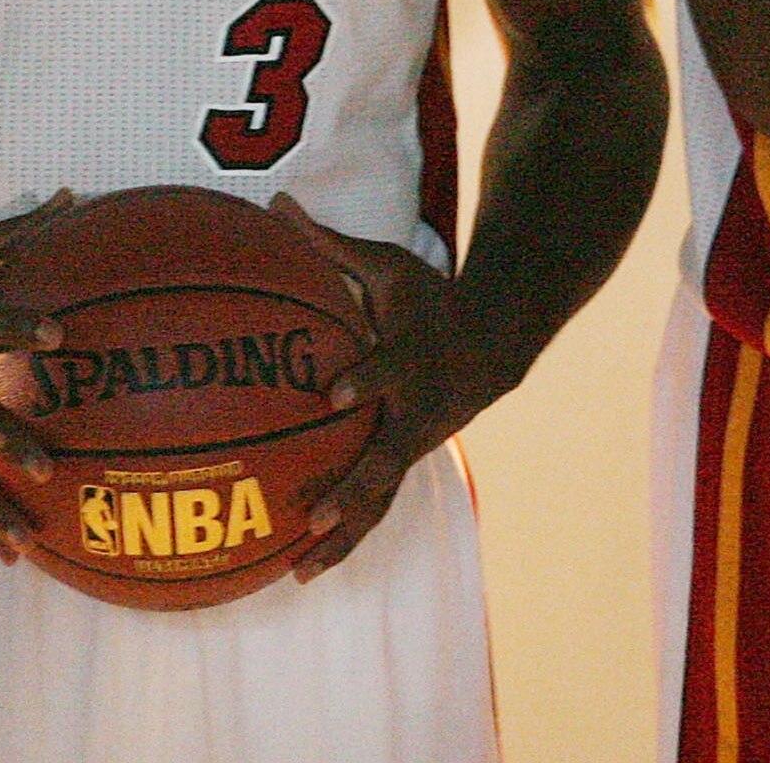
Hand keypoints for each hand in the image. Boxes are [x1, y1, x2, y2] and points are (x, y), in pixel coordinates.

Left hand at [274, 193, 510, 583]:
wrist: (495, 342)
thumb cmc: (429, 299)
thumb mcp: (388, 265)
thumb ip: (329, 243)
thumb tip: (275, 201)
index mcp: (414, 358)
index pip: (392, 371)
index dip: (367, 381)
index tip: (333, 394)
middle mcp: (416, 411)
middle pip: (386, 458)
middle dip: (351, 489)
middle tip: (312, 516)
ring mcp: (414, 444)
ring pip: (380, 499)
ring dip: (345, 534)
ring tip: (301, 568)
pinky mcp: (408, 463)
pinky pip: (375, 509)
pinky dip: (346, 539)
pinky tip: (302, 567)